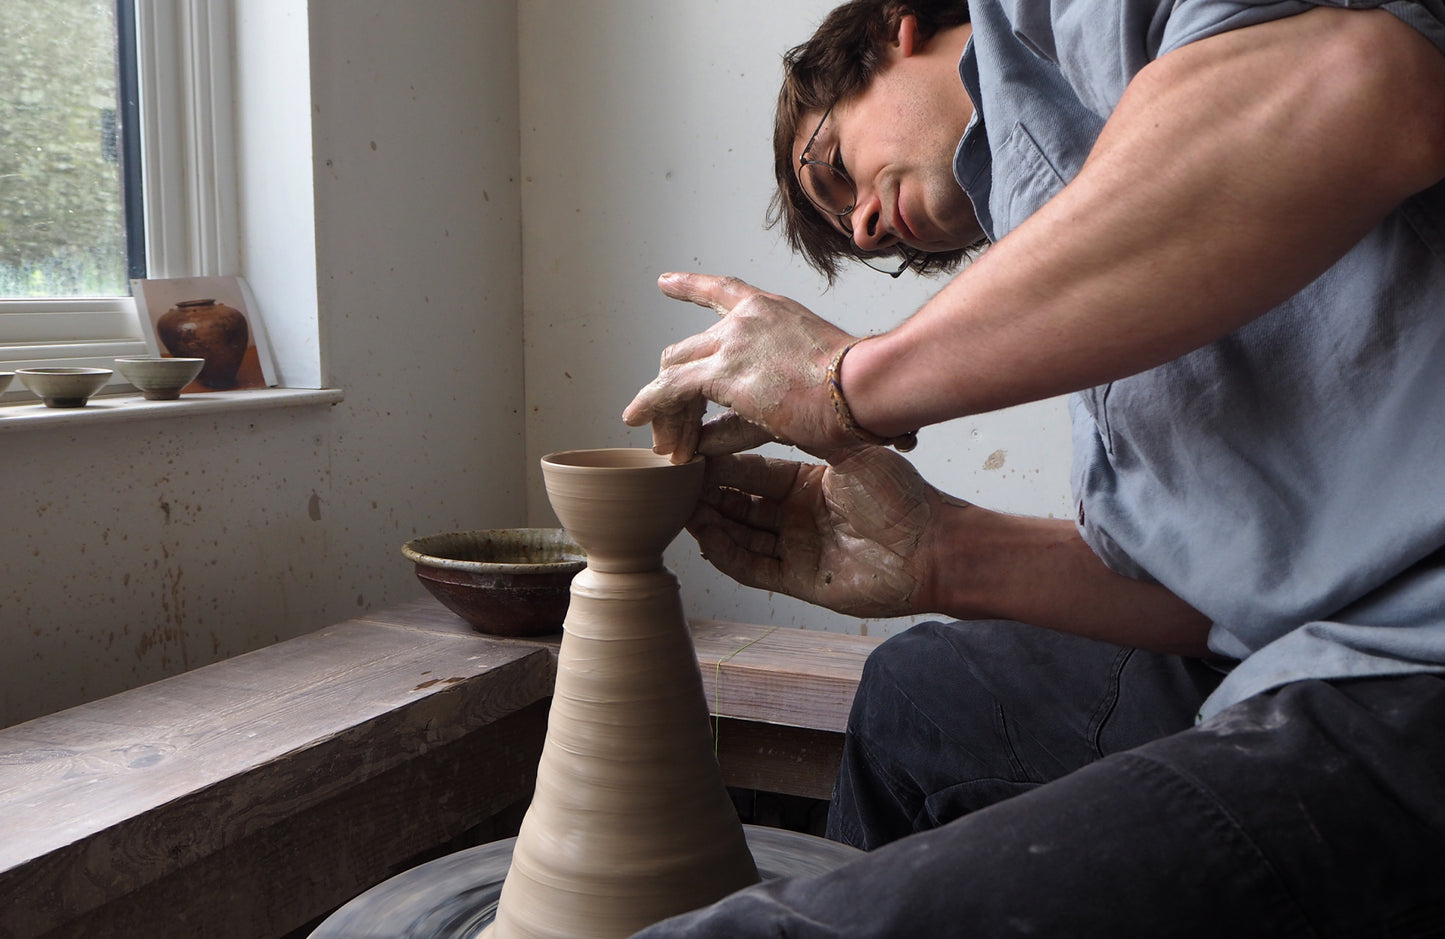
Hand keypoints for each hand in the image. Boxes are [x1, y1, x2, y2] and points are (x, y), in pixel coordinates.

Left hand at [623, 272, 856, 461]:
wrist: (864, 387)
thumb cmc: (851, 393)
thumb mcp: (798, 388)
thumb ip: (755, 409)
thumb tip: (712, 439)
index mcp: (771, 312)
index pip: (722, 291)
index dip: (689, 287)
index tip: (665, 283)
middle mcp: (745, 320)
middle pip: (688, 349)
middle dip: (674, 386)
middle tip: (671, 424)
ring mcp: (732, 342)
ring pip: (674, 370)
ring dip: (665, 408)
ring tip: (664, 441)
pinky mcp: (722, 372)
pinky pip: (671, 389)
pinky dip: (652, 407)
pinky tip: (636, 418)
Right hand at [687, 448, 953, 617]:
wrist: (931, 546)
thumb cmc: (900, 496)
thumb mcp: (847, 458)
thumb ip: (807, 441)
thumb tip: (772, 409)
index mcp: (810, 482)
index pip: (754, 470)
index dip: (723, 461)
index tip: (694, 447)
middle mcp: (800, 514)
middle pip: (740, 502)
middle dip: (707, 491)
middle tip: (675, 476)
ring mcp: (797, 547)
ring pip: (739, 534)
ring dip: (709, 520)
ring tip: (679, 504)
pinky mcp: (797, 580)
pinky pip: (750, 566)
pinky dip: (725, 552)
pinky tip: (702, 535)